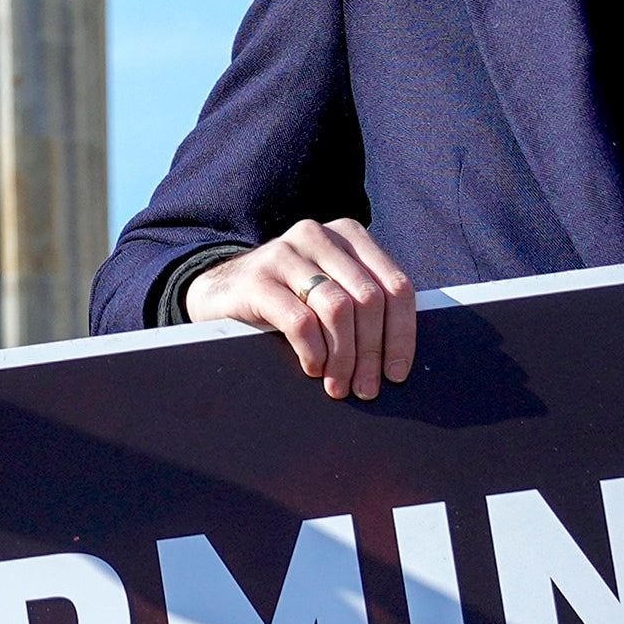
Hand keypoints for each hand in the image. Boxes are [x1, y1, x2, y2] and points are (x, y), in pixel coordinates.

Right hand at [186, 218, 415, 398]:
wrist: (221, 292)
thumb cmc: (288, 298)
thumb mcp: (331, 289)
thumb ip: (364, 303)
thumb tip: (400, 356)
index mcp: (349, 235)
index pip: (395, 286)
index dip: (402, 334)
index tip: (397, 372)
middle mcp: (320, 236)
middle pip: (369, 300)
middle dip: (372, 352)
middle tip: (366, 388)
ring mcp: (286, 253)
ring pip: (338, 310)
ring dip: (344, 358)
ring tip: (339, 386)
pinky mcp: (258, 278)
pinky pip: (300, 320)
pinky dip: (313, 352)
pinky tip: (312, 368)